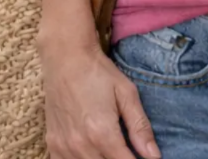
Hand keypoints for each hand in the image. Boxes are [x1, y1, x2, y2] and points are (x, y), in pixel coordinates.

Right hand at [41, 39, 159, 158]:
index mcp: (102, 133)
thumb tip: (154, 156)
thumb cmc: (99, 73)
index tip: (143, 157)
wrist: (66, 58)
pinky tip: (92, 152)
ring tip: (112, 150)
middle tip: (127, 150)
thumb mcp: (126, 93)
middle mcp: (81, 145)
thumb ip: (140, 127)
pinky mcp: (53, 145)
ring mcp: (63, 147)